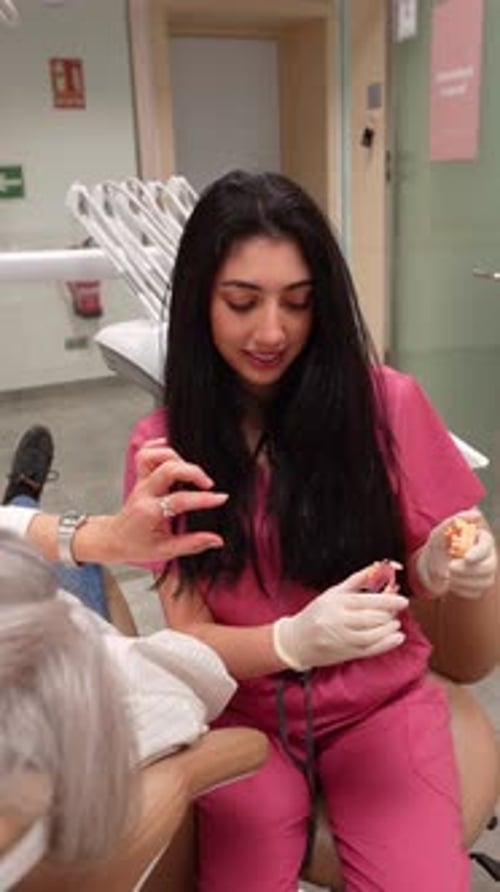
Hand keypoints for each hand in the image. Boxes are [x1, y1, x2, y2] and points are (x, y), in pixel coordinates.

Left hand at [82, 441, 227, 564]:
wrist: (113, 539)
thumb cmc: (137, 546)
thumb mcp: (165, 551)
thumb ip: (192, 544)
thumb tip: (217, 540)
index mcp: (149, 512)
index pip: (179, 500)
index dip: (202, 499)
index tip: (221, 499)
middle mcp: (144, 493)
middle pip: (168, 469)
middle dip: (193, 472)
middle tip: (208, 485)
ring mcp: (140, 482)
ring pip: (155, 456)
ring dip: (178, 458)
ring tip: (191, 472)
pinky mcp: (140, 476)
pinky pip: (145, 453)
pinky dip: (159, 447)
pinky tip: (173, 451)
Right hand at [272, 565, 407, 670]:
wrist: (295, 641)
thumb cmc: (315, 614)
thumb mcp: (332, 593)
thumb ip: (356, 581)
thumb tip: (377, 567)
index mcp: (336, 604)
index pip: (365, 602)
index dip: (387, 601)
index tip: (402, 600)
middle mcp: (338, 622)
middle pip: (371, 619)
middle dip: (389, 614)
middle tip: (398, 609)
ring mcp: (342, 640)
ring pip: (372, 635)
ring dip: (389, 629)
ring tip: (396, 623)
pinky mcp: (346, 654)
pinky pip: (370, 650)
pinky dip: (386, 645)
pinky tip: (397, 638)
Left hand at [417, 509, 497, 598]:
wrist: (430, 567)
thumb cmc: (437, 546)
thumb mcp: (440, 532)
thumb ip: (455, 521)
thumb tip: (476, 513)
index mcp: (480, 539)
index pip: (487, 545)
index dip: (479, 552)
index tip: (466, 557)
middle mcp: (488, 555)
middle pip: (489, 566)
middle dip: (468, 570)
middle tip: (450, 568)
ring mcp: (486, 571)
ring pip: (485, 581)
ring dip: (463, 581)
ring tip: (448, 575)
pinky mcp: (481, 586)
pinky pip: (477, 592)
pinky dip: (462, 590)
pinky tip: (453, 583)